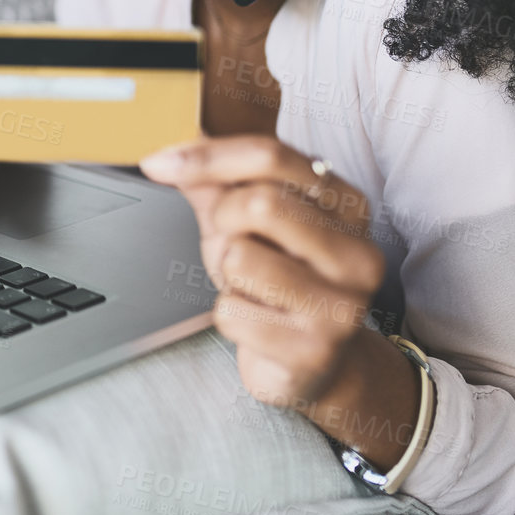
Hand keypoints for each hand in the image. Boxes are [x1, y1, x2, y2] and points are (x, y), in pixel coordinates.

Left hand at [140, 135, 385, 409]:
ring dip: (227, 274)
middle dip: (224, 222)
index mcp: (346, 205)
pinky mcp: (315, 350)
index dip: (205, 156)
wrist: (315, 364)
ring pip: (239, 257)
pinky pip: (230, 313)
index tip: (157, 163)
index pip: (272, 156)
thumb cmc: (280, 282)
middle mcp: (356, 251)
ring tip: (254, 289)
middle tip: (233, 243)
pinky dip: (229, 316)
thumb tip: (171, 150)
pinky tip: (259, 324)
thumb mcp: (247, 223)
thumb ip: (216, 182)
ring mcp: (342, 305)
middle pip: (259, 202)